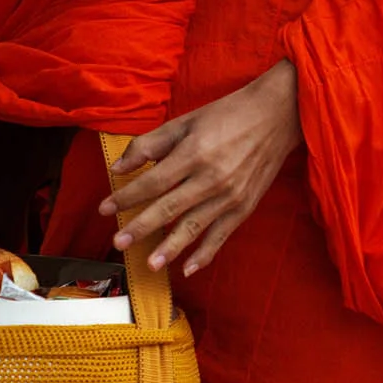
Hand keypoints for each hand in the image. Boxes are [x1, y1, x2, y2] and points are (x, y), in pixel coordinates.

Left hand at [101, 61, 302, 276]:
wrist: (277, 116)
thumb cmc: (227, 114)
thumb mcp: (185, 122)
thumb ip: (150, 144)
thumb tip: (119, 167)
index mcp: (194, 153)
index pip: (152, 182)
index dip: (126, 196)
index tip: (105, 208)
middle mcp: (211, 178)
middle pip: (168, 208)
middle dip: (141, 227)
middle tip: (118, 243)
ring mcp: (230, 195)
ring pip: (193, 227)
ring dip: (170, 248)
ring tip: (150, 264)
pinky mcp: (244, 207)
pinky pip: (221, 235)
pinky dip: (205, 254)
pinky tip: (188, 268)